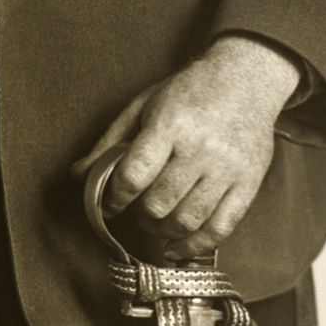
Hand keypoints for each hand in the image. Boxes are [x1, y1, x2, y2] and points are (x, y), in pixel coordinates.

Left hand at [72, 35, 300, 260]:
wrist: (246, 77)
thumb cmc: (189, 91)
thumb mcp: (143, 105)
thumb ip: (110, 141)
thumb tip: (78, 175)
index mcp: (171, 124)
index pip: (134, 175)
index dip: (114, 197)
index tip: (110, 202)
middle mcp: (201, 148)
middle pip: (158, 203)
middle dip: (139, 213)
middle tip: (136, 207)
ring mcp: (227, 169)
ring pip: (187, 221)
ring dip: (162, 230)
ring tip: (156, 220)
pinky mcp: (248, 184)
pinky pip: (220, 229)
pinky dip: (194, 246)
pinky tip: (177, 247)